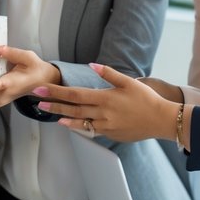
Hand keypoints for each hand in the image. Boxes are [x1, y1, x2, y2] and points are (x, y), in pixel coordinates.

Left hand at [33, 63, 176, 142]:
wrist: (162, 120)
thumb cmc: (147, 99)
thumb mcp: (129, 82)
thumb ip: (109, 74)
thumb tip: (92, 65)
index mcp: (106, 98)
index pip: (75, 94)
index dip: (57, 92)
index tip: (42, 89)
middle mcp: (103, 113)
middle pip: (73, 109)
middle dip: (54, 104)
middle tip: (37, 100)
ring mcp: (106, 126)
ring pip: (80, 122)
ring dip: (63, 117)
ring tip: (49, 113)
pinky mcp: (111, 134)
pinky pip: (91, 130)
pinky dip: (79, 126)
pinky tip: (69, 123)